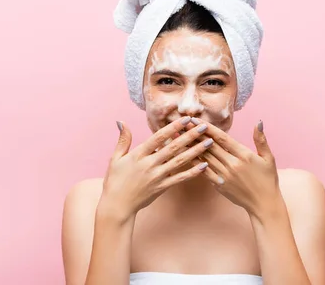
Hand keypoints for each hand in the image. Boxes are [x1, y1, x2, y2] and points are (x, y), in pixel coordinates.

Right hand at [98, 117, 212, 221]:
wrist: (117, 205)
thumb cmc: (115, 181)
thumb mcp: (115, 158)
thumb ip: (123, 140)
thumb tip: (121, 121)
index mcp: (139, 154)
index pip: (159, 137)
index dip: (173, 127)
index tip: (185, 119)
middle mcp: (150, 164)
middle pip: (173, 147)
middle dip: (190, 135)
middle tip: (204, 126)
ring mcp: (157, 176)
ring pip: (180, 161)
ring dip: (196, 151)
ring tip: (209, 142)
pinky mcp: (162, 187)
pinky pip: (180, 178)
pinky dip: (192, 172)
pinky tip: (204, 165)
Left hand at [189, 118, 282, 219]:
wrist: (264, 204)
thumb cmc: (268, 179)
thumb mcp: (268, 158)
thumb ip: (260, 139)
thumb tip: (258, 122)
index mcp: (243, 155)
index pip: (222, 138)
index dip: (207, 128)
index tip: (196, 120)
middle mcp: (232, 165)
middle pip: (210, 146)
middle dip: (195, 134)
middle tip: (182, 124)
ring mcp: (224, 176)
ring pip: (204, 158)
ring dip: (192, 147)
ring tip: (180, 137)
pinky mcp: (219, 185)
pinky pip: (204, 171)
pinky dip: (195, 163)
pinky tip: (186, 156)